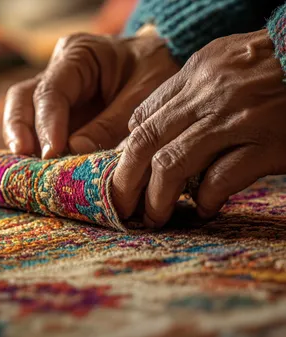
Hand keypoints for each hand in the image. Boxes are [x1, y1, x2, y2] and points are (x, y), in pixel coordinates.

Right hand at [3, 31, 178, 157]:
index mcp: (79, 55)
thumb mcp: (142, 94)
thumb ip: (110, 123)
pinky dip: (40, 148)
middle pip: (24, 98)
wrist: (159, 63)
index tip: (52, 152)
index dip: (48, 123)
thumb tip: (75, 150)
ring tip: (29, 171)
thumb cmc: (154, 71)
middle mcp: (60, 72)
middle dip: (21, 131)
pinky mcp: (64, 112)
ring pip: (26, 113)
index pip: (52, 90)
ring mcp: (59, 92)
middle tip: (25, 161)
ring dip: (25, 142)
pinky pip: (43, 129)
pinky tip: (42, 168)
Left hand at [113, 29, 285, 227]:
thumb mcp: (222, 64)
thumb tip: (144, 127)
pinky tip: (203, 209)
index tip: (125, 173)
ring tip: (154, 216)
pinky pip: (221, 179)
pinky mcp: (267, 143)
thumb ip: (184, 92)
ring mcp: (237, 119)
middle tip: (121, 205)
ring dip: (157, 198)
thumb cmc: (270, 66)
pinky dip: (205, 200)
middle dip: (125, 180)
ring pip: (172, 164)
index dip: (126, 151)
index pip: (143, 117)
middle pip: (146, 142)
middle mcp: (210, 94)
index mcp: (197, 73)